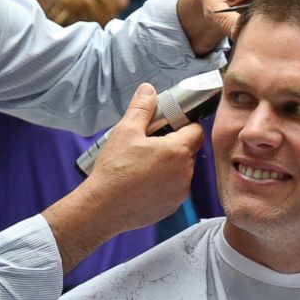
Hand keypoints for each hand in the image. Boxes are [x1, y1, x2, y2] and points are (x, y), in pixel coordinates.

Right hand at [82, 83, 203, 232]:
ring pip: (181, 171)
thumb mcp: (125, 131)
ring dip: (169, 166)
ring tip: (144, 165)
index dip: (184, 124)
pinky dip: (163, 184)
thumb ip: (141, 108)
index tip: (169, 125)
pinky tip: (143, 183)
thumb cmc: (114, 170)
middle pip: (188, 150)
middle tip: (150, 144)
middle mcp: (185, 173)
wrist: (102, 208)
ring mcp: (179, 193)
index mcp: (177, 151)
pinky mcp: (171, 207)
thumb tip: (148, 90)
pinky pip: (174, 189)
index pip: (196, 130)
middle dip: (173, 144)